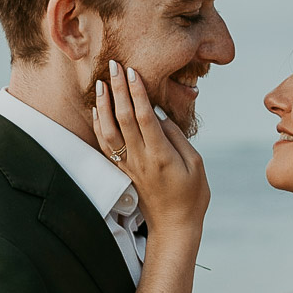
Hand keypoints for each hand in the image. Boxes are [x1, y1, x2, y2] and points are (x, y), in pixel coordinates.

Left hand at [93, 62, 209, 239]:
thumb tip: (160, 114)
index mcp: (161, 155)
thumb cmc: (192, 195)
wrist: (174, 227)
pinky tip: (98, 110)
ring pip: (109, 130)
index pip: (144, 117)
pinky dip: (99, 125)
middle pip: (124, 118)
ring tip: (102, 83)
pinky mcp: (123, 171)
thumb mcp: (195, 165)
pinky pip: (106, 145)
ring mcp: (129, 165)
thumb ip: (177, 138)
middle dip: (119, 90)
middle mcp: (141, 158)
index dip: (137, 93)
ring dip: (104, 105)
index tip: (133, 71)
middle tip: (114, 65)